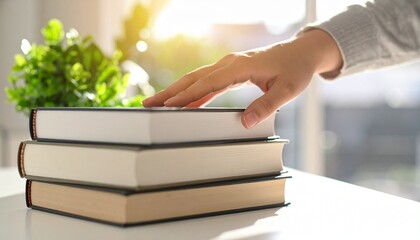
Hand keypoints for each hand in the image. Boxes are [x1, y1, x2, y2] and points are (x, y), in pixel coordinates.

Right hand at [142, 29, 341, 127]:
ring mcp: (228, 66)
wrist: (301, 52)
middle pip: (193, 78)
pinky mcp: (230, 70)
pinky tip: (184, 103)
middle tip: (148, 104)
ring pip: (196, 78)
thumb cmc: (295, 69)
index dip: (187, 96)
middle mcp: (229, 63)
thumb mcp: (287, 90)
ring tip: (157, 104)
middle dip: (170, 92)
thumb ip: (266, 105)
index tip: (168, 106)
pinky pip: (207, 82)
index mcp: (240, 66)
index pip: (207, 83)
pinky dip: (193, 92)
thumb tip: (246, 123)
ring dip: (176, 91)